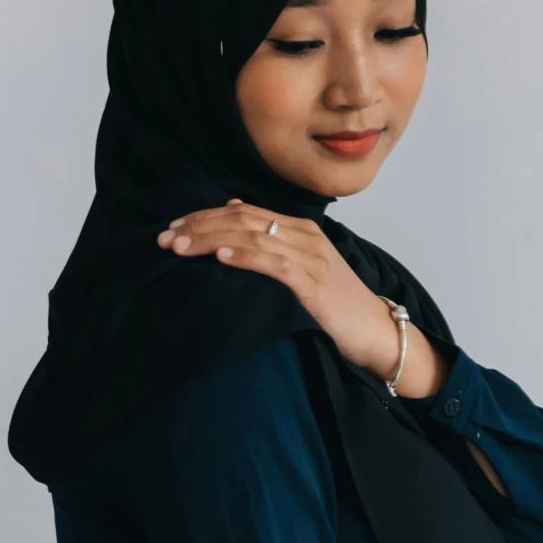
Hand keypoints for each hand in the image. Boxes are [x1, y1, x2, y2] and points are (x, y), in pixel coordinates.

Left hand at [157, 202, 445, 396]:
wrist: (377, 331)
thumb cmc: (337, 304)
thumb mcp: (303, 265)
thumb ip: (272, 238)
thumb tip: (235, 210)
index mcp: (300, 229)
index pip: (243, 212)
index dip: (204, 217)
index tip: (172, 228)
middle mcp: (305, 235)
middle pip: (243, 219)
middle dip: (199, 226)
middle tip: (164, 238)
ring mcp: (311, 256)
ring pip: (252, 236)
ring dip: (211, 239)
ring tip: (180, 246)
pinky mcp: (314, 282)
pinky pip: (273, 263)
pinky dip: (245, 256)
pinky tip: (221, 256)